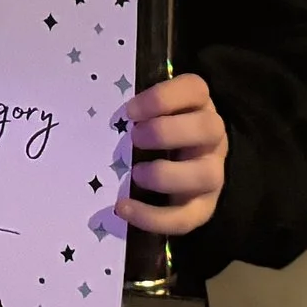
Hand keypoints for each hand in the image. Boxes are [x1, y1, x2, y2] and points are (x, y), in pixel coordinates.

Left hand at [114, 72, 226, 236]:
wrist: (173, 177)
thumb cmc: (152, 136)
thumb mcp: (147, 117)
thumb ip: (135, 112)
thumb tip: (93, 114)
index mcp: (197, 107)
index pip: (195, 89)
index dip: (163, 97)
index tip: (130, 111)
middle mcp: (212, 139)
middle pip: (209, 128)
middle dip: (167, 132)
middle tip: (134, 137)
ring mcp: (212, 173)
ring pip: (206, 175)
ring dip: (167, 174)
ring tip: (135, 174)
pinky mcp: (203, 207)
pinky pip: (186, 218)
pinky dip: (152, 217)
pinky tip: (123, 207)